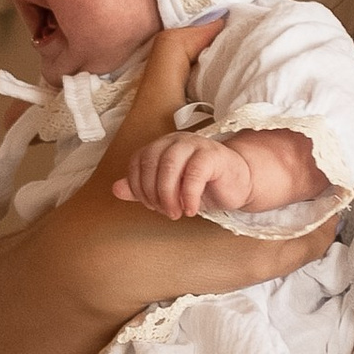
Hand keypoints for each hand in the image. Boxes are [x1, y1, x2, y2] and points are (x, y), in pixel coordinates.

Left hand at [115, 126, 324, 218]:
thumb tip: (116, 189)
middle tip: (165, 212)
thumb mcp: (167, 190)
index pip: (137, 162)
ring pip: (169, 166)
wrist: (237, 184)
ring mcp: (195, 145)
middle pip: (151, 163)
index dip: (139, 187)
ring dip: (168, 195)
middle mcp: (176, 140)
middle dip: (153, 193)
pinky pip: (194, 173)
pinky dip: (188, 195)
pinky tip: (191, 210)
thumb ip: (141, 188)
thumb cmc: (201, 186)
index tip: (151, 206)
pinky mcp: (213, 155)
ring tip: (176, 213)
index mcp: (161, 145)